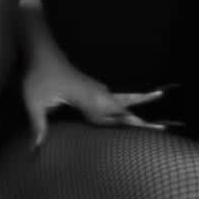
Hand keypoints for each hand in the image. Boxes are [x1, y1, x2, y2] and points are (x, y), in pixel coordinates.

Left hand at [20, 61, 168, 147]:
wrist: (40, 49)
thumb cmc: (37, 74)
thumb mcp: (34, 100)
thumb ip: (38, 124)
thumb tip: (35, 150)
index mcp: (87, 97)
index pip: (113, 114)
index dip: (131, 122)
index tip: (150, 129)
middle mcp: (95, 92)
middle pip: (123, 105)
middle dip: (141, 114)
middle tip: (164, 123)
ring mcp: (94, 88)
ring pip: (119, 100)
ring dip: (135, 106)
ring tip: (156, 109)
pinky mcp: (89, 87)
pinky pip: (111, 99)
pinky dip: (122, 104)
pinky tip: (121, 111)